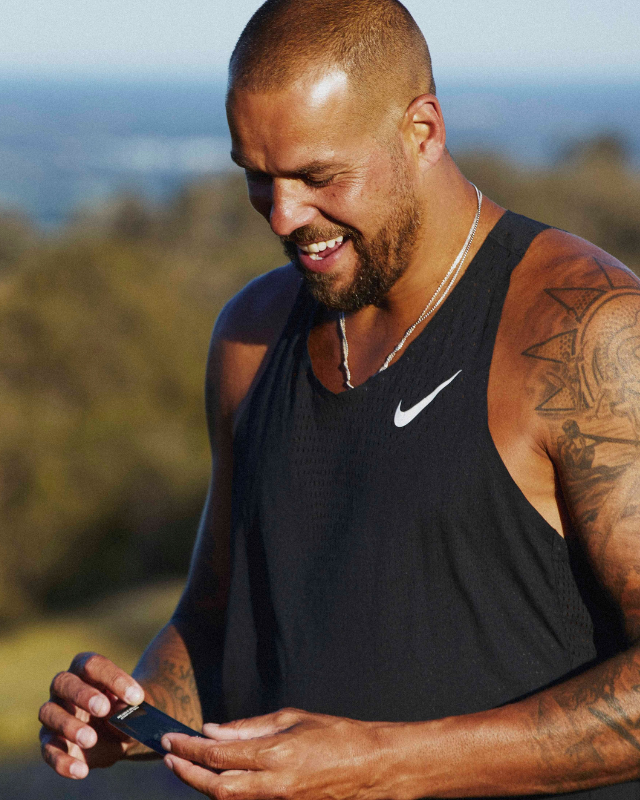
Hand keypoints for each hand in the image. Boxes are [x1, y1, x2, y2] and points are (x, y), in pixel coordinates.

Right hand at [39, 652, 145, 778]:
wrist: (122, 733)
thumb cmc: (128, 710)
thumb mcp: (135, 709)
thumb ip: (129, 709)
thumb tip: (118, 712)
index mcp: (87, 669)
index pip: (94, 665)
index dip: (113, 678)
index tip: (135, 697)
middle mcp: (65, 686)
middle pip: (64, 682)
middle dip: (83, 695)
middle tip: (104, 709)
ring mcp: (54, 713)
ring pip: (49, 713)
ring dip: (69, 726)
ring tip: (91, 740)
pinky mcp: (50, 740)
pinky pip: (48, 749)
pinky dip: (62, 761)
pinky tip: (81, 770)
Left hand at [162, 707, 393, 799]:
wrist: (372, 766)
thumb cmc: (337, 735)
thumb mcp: (292, 718)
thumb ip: (250, 727)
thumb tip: (214, 730)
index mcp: (276, 755)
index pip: (218, 755)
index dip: (189, 749)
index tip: (171, 739)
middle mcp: (274, 785)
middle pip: (215, 788)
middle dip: (186, 773)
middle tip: (168, 756)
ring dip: (203, 785)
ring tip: (187, 765)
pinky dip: (227, 792)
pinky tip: (219, 777)